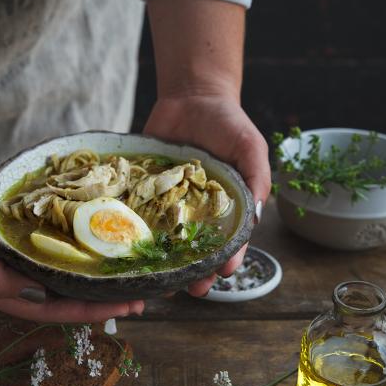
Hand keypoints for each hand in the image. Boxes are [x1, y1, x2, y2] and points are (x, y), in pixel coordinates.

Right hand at [0, 149, 144, 322]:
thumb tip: (39, 295)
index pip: (51, 311)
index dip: (89, 312)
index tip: (125, 306)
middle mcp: (6, 276)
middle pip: (61, 294)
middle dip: (99, 295)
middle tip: (138, 289)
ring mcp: (11, 251)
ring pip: (60, 268)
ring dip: (91, 269)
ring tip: (124, 264)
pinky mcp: (15, 227)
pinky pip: (52, 239)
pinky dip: (76, 240)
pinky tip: (99, 233)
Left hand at [143, 94, 270, 296]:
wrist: (191, 95)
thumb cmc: (228, 122)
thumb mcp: (250, 146)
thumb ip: (256, 177)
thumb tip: (256, 215)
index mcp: (226, 207)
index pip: (231, 241)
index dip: (229, 259)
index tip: (223, 272)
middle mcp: (197, 211)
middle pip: (197, 251)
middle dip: (196, 273)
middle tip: (192, 289)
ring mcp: (169, 203)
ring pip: (166, 242)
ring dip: (165, 264)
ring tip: (161, 283)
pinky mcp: (144, 191)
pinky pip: (138, 215)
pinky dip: (133, 233)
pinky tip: (129, 251)